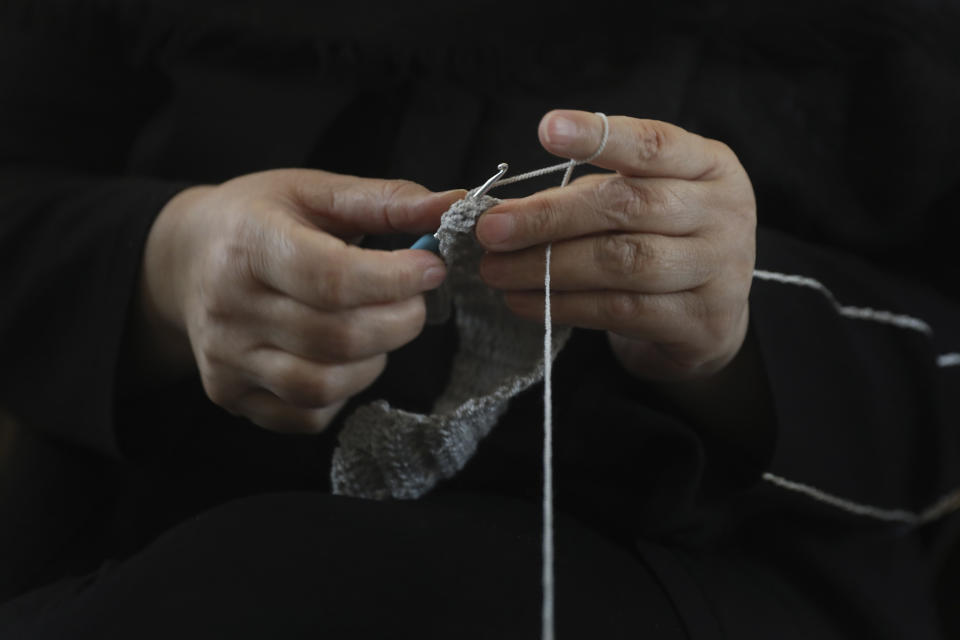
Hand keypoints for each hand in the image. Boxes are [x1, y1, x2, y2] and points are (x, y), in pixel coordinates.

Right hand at [137, 169, 461, 432]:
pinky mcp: (230, 394)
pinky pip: (306, 414)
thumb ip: (384, 201)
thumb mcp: (314, 191)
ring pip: (324, 386)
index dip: (395, 280)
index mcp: (249, 244)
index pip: (331, 278)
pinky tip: (343, 357)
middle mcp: (228, 308)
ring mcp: (225, 359)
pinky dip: (343, 392)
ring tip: (376, 327)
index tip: (432, 269)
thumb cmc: (259, 219)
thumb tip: (453, 205)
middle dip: (399, 322)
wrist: (186, 258)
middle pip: (338, 339)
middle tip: (414, 300)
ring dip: (374, 360)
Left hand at [475, 110, 755, 380]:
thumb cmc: (660, 240)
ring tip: (495, 270)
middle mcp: (723, 212)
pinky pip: (621, 310)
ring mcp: (718, 269)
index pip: (653, 143)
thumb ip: (588, 191)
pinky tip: (523, 301)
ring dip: (548, 266)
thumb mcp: (642, 199)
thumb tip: (502, 206)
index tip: (547, 129)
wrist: (711, 316)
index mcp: (709, 165)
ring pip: (623, 263)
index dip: (600, 136)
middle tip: (491, 229)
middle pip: (628, 206)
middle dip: (549, 216)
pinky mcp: (701, 322)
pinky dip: (564, 305)